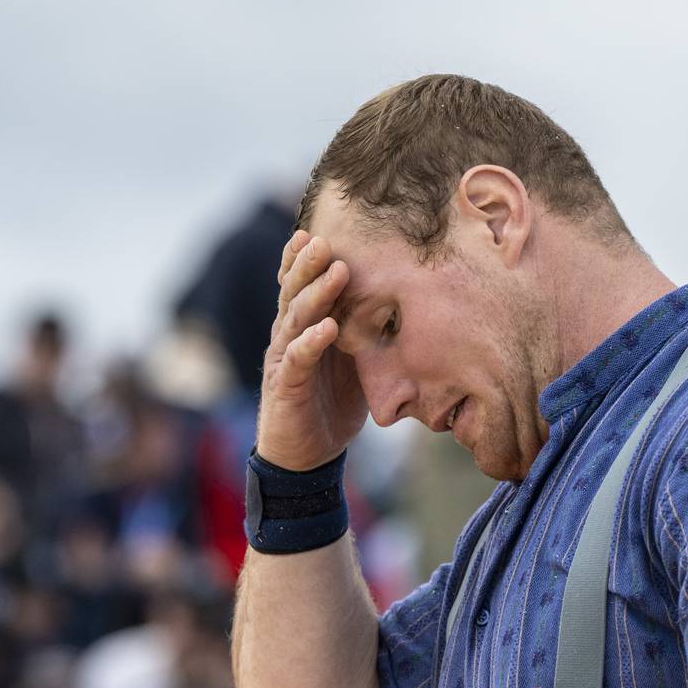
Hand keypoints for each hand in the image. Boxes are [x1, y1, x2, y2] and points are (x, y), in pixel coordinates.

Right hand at [256, 230, 367, 470]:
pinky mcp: (284, 387)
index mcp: (302, 327)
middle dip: (307, 265)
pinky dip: (311, 343)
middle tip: (323, 239)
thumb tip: (403, 302)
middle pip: (293, 293)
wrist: (306, 457)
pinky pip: (296, 360)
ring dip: (315, 294)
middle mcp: (287, 337)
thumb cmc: (331, 403)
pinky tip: (326, 328)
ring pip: (295, 319)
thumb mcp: (354, 361)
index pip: (299, 286)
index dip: (302, 260)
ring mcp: (283, 361)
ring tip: (334, 271)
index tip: (318, 230)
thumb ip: (364, 331)